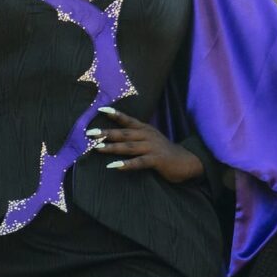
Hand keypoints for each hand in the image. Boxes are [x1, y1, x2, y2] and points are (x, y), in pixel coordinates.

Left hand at [89, 107, 205, 182]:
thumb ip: (135, 137)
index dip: (115, 114)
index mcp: (145, 130)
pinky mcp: (157, 160)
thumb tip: (114, 137)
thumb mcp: (150, 140)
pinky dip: (126, 164)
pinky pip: (139, 162)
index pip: (128, 120)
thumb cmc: (164, 152)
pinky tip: (114, 166)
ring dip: (112, 147)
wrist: (187, 161)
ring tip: (97, 147)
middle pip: (124, 133)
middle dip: (106, 132)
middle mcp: (148, 136)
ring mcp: (152, 147)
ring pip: (129, 146)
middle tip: (89, 133)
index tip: (100, 109)